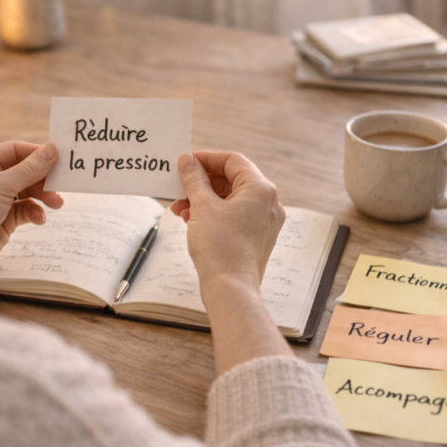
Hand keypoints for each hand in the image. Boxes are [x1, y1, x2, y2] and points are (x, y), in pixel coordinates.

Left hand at [0, 141, 63, 278]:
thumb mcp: (0, 185)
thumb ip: (29, 169)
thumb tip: (52, 149)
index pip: (15, 150)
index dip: (37, 153)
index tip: (59, 158)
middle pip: (24, 171)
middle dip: (43, 178)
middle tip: (62, 184)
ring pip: (28, 191)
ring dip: (43, 196)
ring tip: (56, 203)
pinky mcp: (3, 220)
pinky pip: (26, 210)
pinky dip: (35, 213)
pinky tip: (39, 219)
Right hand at [172, 151, 292, 370]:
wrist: (230, 288)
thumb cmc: (220, 247)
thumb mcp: (202, 206)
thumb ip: (194, 179)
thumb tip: (187, 160)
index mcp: (260, 189)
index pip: (232, 160)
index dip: (206, 158)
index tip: (185, 162)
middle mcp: (268, 202)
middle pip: (231, 179)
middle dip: (201, 182)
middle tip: (178, 187)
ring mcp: (265, 221)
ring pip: (230, 198)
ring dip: (203, 199)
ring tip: (179, 209)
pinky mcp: (257, 236)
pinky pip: (234, 215)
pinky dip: (213, 213)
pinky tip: (191, 220)